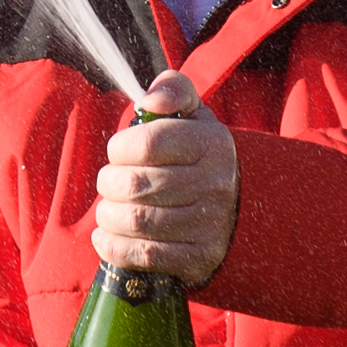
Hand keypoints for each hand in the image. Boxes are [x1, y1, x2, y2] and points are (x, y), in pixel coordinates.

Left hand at [94, 71, 235, 285]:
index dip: (119, 148)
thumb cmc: (199, 155)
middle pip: (136, 184)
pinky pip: (145, 255)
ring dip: (109, 215)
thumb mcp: (194, 114)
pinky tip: (107, 236)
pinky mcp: (199, 258)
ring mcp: (210, 224)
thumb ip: (173, 89)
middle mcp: (215, 184)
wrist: (239, 205)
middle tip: (109, 183)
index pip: (147, 143)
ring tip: (108, 209)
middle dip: (108, 184)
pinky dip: (115, 247)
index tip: (118, 153)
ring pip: (138, 221)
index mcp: (212, 144)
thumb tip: (151, 101)